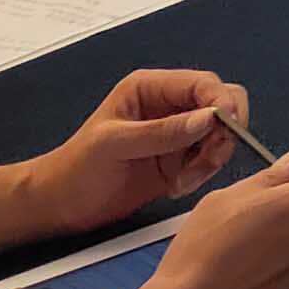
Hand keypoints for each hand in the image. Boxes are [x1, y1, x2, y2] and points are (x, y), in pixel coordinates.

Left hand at [26, 70, 250, 231]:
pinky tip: (177, 186)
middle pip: (222, 103)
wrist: (61, 205)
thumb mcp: (114, 145)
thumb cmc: (75, 168)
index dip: (221, 101)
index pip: (202, 83)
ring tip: (184, 181)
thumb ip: (162, 131)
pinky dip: (204, 173)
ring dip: (213, 157)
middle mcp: (170, 106)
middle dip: (223, 131)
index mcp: (151, 88)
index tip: (228, 126)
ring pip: (222, 133)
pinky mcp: (181, 159)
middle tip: (210, 158)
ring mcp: (178, 133)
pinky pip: (211, 158)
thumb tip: (209, 118)